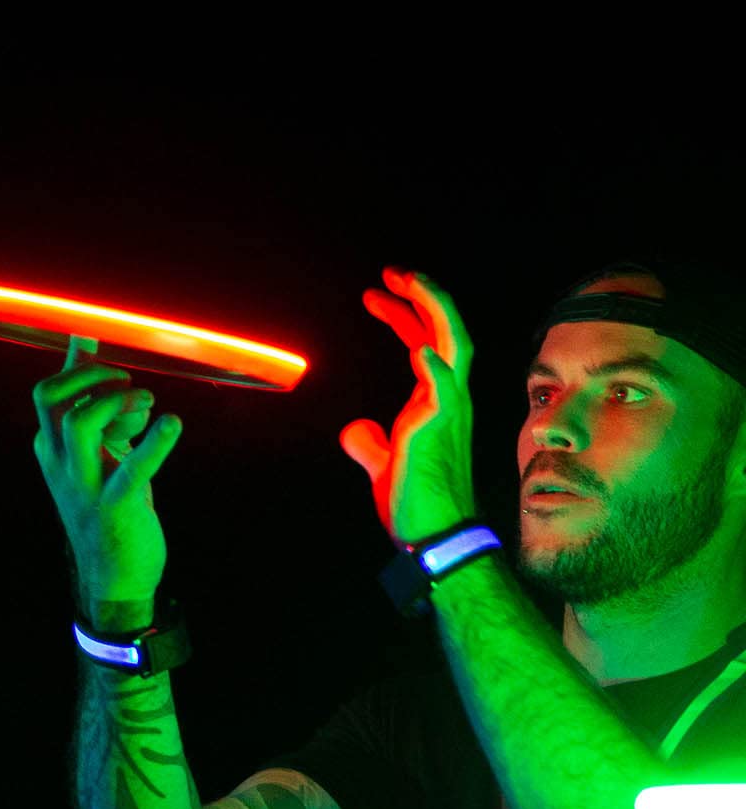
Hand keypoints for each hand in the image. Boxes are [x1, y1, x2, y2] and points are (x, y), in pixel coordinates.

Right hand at [33, 335, 182, 610]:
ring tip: (149, 409)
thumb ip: (92, 402)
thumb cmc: (110, 504)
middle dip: (93, 377)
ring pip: (79, 424)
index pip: (48, 391)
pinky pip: (133, 467)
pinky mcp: (115, 506)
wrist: (115, 576)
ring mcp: (83, 486)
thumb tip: (84, 345)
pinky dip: (157, 442)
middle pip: (50, 397)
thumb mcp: (98, 451)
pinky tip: (173, 424)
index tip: (120, 381)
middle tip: (130, 389)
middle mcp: (60, 465)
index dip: (85, 371)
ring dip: (118, 403)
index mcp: (51, 450)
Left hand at [340, 266, 476, 543]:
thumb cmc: (415, 505)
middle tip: (392, 271)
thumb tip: (354, 429)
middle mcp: (449, 400)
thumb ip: (371, 444)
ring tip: (408, 281)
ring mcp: (449, 412)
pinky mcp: (438, 433)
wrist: (432, 538)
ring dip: (433, 310)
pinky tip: (418, 349)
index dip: (402, 315)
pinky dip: (434, 368)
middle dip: (422, 296)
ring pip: (453, 346)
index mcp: (436, 403)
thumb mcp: (385, 466)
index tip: (374, 294)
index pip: (425, 343)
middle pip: (445, 331)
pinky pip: (444, 392)